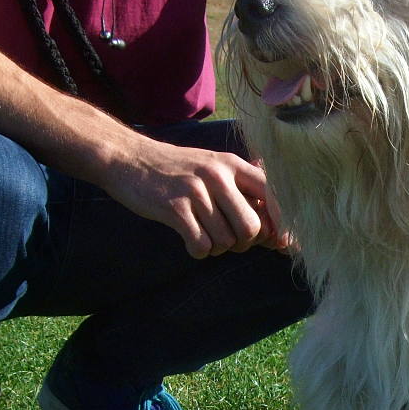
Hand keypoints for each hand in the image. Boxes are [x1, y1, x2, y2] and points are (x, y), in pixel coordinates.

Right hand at [102, 136, 283, 258]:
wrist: (129, 158)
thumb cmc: (177, 171)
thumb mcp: (213, 168)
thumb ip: (243, 192)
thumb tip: (279, 233)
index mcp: (233, 165)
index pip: (273, 196)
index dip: (280, 224)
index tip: (277, 240)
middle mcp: (218, 175)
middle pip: (251, 227)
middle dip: (244, 243)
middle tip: (228, 239)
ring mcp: (196, 191)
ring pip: (226, 241)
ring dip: (217, 248)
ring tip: (203, 235)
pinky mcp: (174, 208)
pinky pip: (201, 246)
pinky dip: (198, 251)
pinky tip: (190, 240)